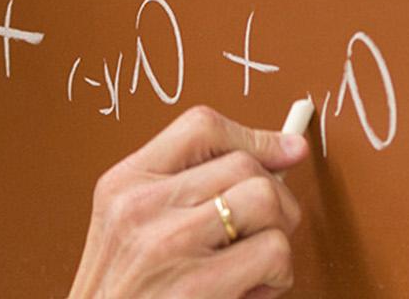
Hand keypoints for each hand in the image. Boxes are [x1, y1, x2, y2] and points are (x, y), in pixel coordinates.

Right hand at [64, 105, 308, 298]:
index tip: (285, 151)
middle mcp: (141, 207)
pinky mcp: (197, 286)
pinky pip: (274, 251)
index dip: (254, 136)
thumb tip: (279, 152)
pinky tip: (251, 290)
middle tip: (264, 229)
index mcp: (123, 184)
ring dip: (277, 234)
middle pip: (244, 165)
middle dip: (275, 197)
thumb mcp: (132, 227)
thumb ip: (188, 188)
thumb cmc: (126, 295)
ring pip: (266, 200)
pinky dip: (278, 277)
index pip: (199, 127)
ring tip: (254, 262)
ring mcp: (168, 244)